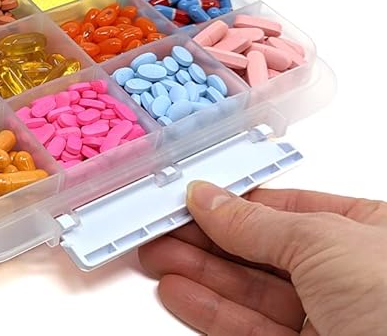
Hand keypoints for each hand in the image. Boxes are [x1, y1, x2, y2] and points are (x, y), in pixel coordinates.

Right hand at [139, 182, 386, 334]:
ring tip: (156, 256)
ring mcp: (328, 321)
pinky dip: (209, 311)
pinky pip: (248, 329)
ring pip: (249, 291)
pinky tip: (179, 292)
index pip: (283, 207)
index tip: (188, 198)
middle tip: (160, 226)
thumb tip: (208, 197)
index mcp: (366, 231)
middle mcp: (347, 276)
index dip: (232, 201)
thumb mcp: (323, 241)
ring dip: (198, 273)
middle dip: (205, 238)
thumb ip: (254, 221)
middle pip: (259, 249)